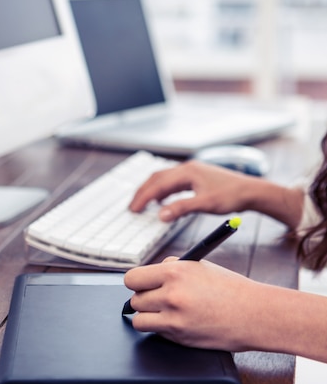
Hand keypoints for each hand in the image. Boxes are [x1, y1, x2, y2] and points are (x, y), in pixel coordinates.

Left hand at [124, 259, 255, 351]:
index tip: (141, 285)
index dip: (136, 283)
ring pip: (139, 319)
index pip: (133, 278)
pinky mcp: (179, 337)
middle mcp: (171, 294)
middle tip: (159, 299)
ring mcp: (174, 318)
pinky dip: (160, 329)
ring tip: (165, 311)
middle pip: (134, 300)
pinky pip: (154, 332)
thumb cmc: (229, 288)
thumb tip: (147, 276)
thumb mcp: (199, 266)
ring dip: (148, 316)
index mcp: (175, 271)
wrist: (254, 314)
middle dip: (145, 299)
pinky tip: (176, 322)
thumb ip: (171, 268)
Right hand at [129, 160, 256, 220]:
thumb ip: (181, 209)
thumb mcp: (205, 204)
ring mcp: (192, 171)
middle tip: (133, 207)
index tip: (134, 209)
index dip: (143, 197)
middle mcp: (187, 168)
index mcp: (187, 172)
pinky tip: (163, 200)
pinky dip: (163, 190)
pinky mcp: (197, 177)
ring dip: (151, 190)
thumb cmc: (231, 196)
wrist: (251, 191)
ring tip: (142, 203)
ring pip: (164, 179)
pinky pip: (173, 181)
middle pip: (157, 178)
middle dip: (143, 192)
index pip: (158, 184)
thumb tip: (160, 215)